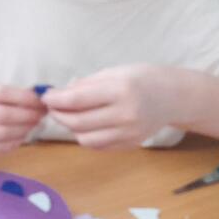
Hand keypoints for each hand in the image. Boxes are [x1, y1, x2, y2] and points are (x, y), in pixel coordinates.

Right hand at [0, 81, 45, 153]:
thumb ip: (0, 92)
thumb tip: (34, 98)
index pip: (2, 93)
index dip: (25, 97)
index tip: (40, 100)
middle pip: (4, 116)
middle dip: (29, 115)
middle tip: (42, 113)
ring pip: (3, 134)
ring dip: (25, 130)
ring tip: (34, 124)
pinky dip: (14, 143)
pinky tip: (22, 136)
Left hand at [43, 65, 182, 148]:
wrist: (173, 97)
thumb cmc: (142, 79)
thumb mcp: (114, 72)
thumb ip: (86, 85)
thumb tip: (59, 94)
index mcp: (121, 91)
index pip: (77, 100)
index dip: (55, 100)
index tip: (45, 96)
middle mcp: (126, 115)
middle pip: (78, 122)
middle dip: (58, 115)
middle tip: (53, 107)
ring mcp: (129, 133)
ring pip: (85, 139)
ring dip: (71, 128)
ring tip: (71, 115)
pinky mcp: (130, 144)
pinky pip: (98, 146)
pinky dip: (86, 136)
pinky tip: (88, 125)